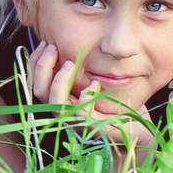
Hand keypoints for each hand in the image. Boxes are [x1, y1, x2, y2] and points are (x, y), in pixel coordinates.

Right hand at [25, 41, 155, 172]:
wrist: (137, 129)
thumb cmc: (117, 105)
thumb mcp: (95, 80)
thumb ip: (81, 68)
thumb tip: (69, 44)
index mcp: (61, 100)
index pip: (36, 82)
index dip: (36, 62)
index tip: (46, 43)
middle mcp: (64, 112)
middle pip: (39, 91)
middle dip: (42, 67)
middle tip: (53, 48)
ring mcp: (76, 122)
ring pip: (55, 103)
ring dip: (59, 80)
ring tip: (71, 64)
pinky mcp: (92, 129)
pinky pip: (81, 113)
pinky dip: (85, 96)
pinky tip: (94, 84)